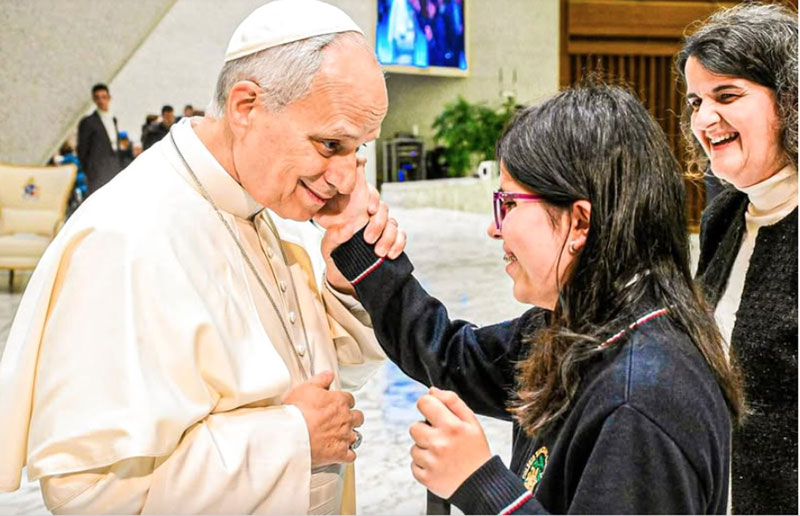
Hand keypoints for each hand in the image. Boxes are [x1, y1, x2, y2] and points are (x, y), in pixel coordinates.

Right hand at [284, 371, 363, 466]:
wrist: (290, 436)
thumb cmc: (295, 411)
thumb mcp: (305, 388)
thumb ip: (320, 380)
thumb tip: (329, 375)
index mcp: (339, 401)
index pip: (350, 399)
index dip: (343, 402)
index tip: (337, 406)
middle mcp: (346, 418)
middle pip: (358, 417)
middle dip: (351, 418)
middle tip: (340, 421)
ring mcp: (344, 437)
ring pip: (356, 436)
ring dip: (349, 437)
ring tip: (338, 438)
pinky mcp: (340, 454)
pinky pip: (351, 456)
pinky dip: (347, 455)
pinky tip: (339, 453)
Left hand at [314, 157, 405, 293]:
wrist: (342, 273)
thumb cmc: (334, 252)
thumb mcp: (329, 244)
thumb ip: (334, 235)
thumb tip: (347, 228)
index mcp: (355, 211)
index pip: (369, 194)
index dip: (373, 198)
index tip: (369, 210)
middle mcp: (371, 217)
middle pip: (383, 209)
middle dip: (378, 224)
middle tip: (368, 239)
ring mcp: (382, 229)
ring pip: (393, 224)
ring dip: (388, 238)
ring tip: (379, 253)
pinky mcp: (391, 241)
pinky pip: (401, 237)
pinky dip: (398, 244)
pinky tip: (391, 255)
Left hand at [409, 387, 491, 498]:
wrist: (482, 485)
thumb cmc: (476, 452)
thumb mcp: (472, 422)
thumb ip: (452, 402)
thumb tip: (432, 391)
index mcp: (451, 426)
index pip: (424, 403)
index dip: (427, 406)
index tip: (432, 412)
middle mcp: (439, 443)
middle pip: (414, 426)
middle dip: (425, 430)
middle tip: (441, 438)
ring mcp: (431, 462)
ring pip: (413, 447)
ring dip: (424, 449)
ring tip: (442, 455)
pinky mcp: (426, 477)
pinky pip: (414, 465)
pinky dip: (423, 465)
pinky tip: (438, 466)